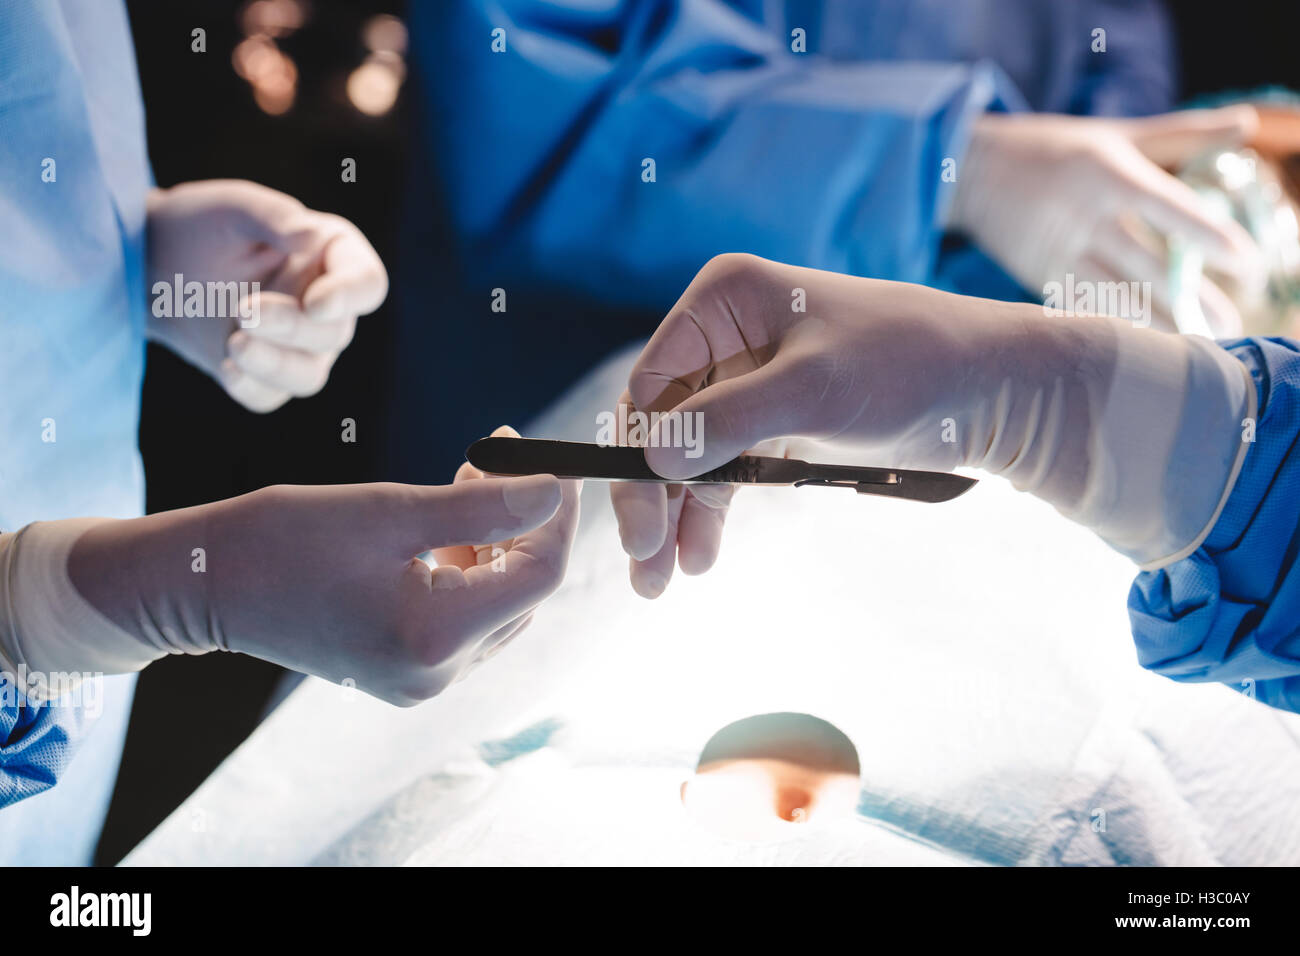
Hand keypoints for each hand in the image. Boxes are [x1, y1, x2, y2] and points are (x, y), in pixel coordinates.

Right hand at [58, 431, 579, 704]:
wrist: (202, 583)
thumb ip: (482, 505)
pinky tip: (446, 521)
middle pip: (524, 591)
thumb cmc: (282, 539)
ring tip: (467, 476)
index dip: (556, 513)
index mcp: (433, 637)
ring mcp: (420, 680)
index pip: (540, 575)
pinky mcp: (404, 670)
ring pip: (498, 602)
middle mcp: (435, 674)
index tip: (550, 458)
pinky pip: (464, 616)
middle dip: (525, 519)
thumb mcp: (389, 510)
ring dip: (498, 537)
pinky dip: (469, 564)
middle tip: (501, 452)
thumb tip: (554, 490)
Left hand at [146, 179, 387, 411]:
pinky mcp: (262, 373)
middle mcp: (325, 307)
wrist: (155, 260)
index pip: (367, 283)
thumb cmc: (204, 224)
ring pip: (308, 376)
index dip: (349, 297)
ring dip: (274, 365)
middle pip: (334, 334)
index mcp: (333, 257)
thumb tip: (311, 237)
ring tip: (233, 342)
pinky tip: (226, 366)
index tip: (315, 304)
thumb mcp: (235, 207)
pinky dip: (250, 385)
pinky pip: (269, 396)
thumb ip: (274, 216)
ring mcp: (298, 347)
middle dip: (291, 327)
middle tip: (243, 309)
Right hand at [611, 254, 1250, 594]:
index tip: (638, 519)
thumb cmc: (910, 365)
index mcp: (725, 301)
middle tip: (644, 565)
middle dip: (650, 497)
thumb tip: (651, 458)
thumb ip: (729, 420)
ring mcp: (749, 382)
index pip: (651, 382)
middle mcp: (726, 337)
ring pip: (689, 457)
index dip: (633, 454)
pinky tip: (701, 557)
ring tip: (663, 583)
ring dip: (676, 517)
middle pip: (663, 425)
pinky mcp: (776, 423)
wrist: (992, 390)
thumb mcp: (815, 390)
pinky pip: (726, 470)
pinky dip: (712, 512)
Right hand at [949, 107, 1263, 334]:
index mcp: (1106, 173)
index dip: (1208, 236)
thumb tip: (1247, 124)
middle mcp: (1082, 217)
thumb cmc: (1054, 149)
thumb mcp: (1116, 134)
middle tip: (1232, 326)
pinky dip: (1117, 330)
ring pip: (1116, 301)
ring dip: (1160, 327)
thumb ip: (1182, 134)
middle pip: (1147, 269)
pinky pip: (1084, 311)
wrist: (972, 173)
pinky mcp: (1039, 278)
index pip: (1167, 208)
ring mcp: (1058, 253)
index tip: (1246, 261)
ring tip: (1198, 345)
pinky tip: (1145, 347)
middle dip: (1193, 302)